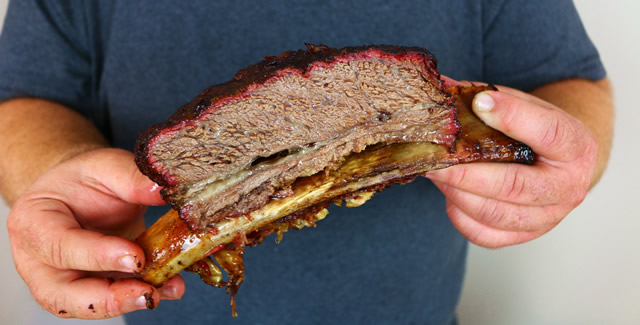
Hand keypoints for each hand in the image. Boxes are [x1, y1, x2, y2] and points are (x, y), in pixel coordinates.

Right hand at [6, 148, 184, 318]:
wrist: (84, 193)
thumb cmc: (85, 180)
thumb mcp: (106, 165)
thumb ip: (131, 177)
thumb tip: (162, 189)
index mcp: (33, 222)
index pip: (58, 246)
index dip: (97, 256)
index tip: (136, 257)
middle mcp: (39, 260)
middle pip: (61, 294)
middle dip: (106, 299)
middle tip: (147, 293)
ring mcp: (63, 280)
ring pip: (85, 306)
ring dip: (125, 303)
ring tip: (163, 291)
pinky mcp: (91, 290)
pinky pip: (111, 300)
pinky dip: (140, 296)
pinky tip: (170, 286)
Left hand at [425, 84, 597, 247]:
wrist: (558, 163)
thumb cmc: (536, 132)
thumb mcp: (525, 106)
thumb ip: (492, 98)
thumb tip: (444, 90)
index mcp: (576, 147)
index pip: (549, 132)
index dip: (513, 116)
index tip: (480, 102)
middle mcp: (569, 187)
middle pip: (515, 186)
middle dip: (468, 174)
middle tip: (436, 158)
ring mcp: (548, 217)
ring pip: (496, 214)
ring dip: (458, 194)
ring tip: (436, 174)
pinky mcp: (525, 235)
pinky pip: (485, 235)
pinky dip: (460, 216)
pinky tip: (450, 195)